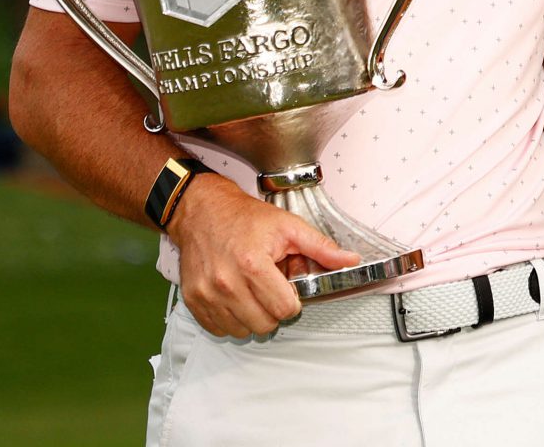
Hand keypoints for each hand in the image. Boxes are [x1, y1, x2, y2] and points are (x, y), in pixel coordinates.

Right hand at [167, 176, 362, 337]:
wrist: (203, 211)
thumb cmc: (244, 218)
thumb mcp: (288, 226)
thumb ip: (321, 248)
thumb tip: (350, 260)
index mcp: (253, 264)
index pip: (284, 309)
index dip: (292, 300)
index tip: (287, 288)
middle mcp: (227, 283)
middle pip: (264, 324)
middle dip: (273, 310)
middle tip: (270, 288)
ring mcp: (207, 294)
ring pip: (242, 330)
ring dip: (252, 316)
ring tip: (251, 291)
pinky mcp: (193, 300)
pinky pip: (219, 329)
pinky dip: (230, 319)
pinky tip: (235, 297)